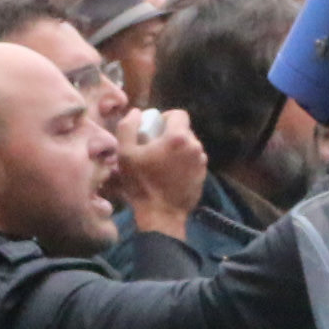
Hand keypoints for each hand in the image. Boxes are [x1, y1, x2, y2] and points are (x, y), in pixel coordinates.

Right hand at [112, 110, 208, 237]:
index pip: (178, 114)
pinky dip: (183, 163)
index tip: (154, 130)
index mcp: (178, 137)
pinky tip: (171, 175)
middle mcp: (195, 146)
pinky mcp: (203, 176)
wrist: (161, 216)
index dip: (165, 118)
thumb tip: (137, 112)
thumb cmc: (141, 184)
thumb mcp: (125, 154)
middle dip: (171, 135)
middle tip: (155, 148)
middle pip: (184, 130)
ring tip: (163, 163)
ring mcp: (201, 162)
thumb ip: (128, 127)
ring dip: (178, 149)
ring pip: (190, 146)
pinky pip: (193, 161)